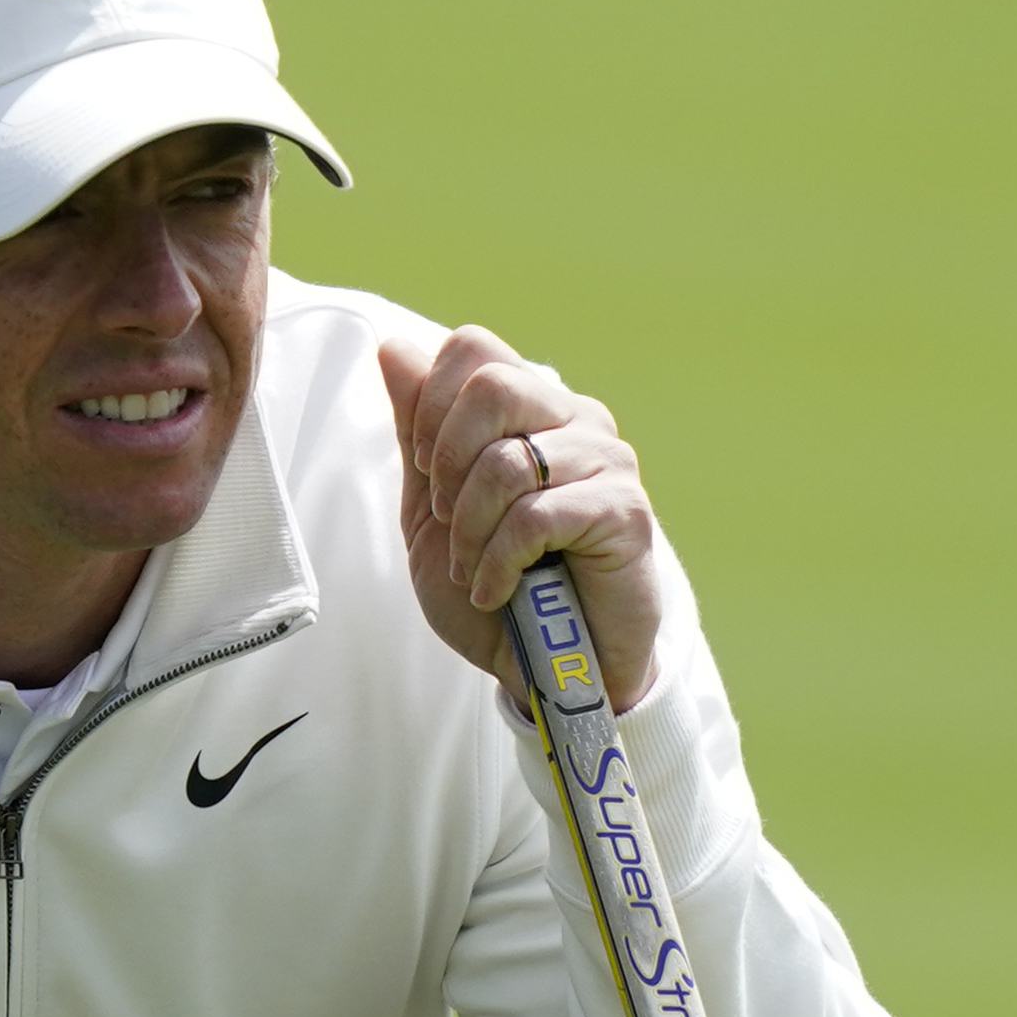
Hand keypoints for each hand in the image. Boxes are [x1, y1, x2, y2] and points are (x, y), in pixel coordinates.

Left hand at [378, 322, 668, 714]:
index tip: (426, 472)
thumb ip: (418, 430)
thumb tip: (392, 347)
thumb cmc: (496, 589)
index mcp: (530, 406)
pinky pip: (537, 516)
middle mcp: (574, 418)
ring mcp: (606, 459)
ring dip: (470, 531)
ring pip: (508, 461)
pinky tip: (498, 592)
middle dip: (448, 464)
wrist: (548, 668)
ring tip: (474, 573)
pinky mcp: (624, 509)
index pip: (473, 348)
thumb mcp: (432, 508)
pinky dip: (499, 564)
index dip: (431, 405)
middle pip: (492, 385)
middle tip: (448, 522)